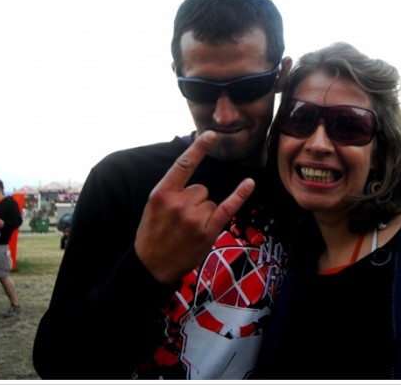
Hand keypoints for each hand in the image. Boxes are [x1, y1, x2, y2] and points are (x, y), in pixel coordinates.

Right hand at [135, 131, 254, 283]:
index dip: (198, 148)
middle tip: (180, 220)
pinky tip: (249, 183)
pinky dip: (239, 195)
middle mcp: (179, 203)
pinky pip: (228, 207)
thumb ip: (171, 189)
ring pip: (210, 201)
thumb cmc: (152, 234)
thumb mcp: (153, 206)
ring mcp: (194, 218)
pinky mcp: (208, 231)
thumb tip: (190, 169)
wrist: (151, 265)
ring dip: (203, 213)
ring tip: (187, 229)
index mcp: (162, 193)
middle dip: (194, 201)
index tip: (211, 134)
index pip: (183, 165)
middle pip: (201, 188)